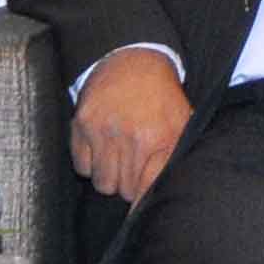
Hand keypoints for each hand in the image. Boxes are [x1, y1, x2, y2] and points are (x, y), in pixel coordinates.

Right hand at [68, 47, 193, 202]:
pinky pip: (81, 166)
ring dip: (109, 177)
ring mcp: (104, 132)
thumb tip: (162, 194)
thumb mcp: (181, 124)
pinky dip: (89, 164)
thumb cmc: (160, 98)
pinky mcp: (82, 125)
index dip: (143, 200)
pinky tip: (100, 150)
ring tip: (116, 161)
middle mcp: (131, 139)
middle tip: (132, 169)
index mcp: (159, 140)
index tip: (140, 202)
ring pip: (102, 183)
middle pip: (124, 190)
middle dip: (128, 185)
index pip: (147, 190)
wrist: (132, 61)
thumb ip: (175, 159)